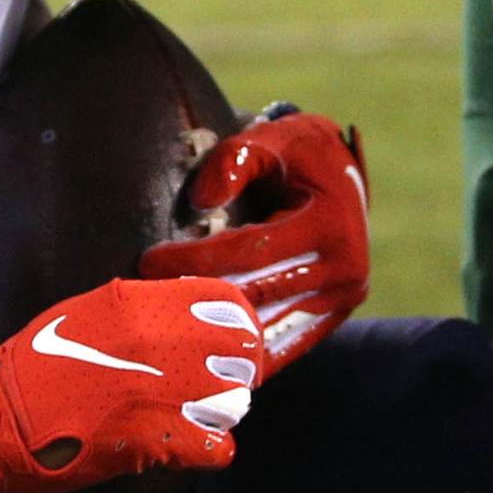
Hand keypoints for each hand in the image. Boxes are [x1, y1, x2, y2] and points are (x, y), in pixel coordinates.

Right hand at [0, 276, 262, 492]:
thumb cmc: (38, 363)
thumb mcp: (90, 312)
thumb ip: (141, 307)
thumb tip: (184, 309)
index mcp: (142, 304)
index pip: (229, 304)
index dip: (239, 325)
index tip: (233, 343)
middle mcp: (160, 341)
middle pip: (243, 353)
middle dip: (237, 371)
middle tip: (216, 386)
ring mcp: (162, 391)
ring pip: (236, 402)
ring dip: (221, 413)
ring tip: (195, 418)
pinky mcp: (156, 440)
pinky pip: (219, 448)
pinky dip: (210, 452)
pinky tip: (189, 448)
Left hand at [139, 106, 368, 373]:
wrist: (343, 178)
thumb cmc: (296, 156)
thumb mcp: (269, 141)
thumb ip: (233, 161)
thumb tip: (200, 203)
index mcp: (331, 224)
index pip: (252, 251)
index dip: (197, 259)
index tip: (148, 260)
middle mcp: (346, 270)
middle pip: (256, 296)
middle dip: (196, 298)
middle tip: (146, 300)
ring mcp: (342, 301)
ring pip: (267, 330)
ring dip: (213, 332)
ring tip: (163, 326)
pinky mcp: (332, 319)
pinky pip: (281, 345)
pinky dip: (241, 352)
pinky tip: (197, 351)